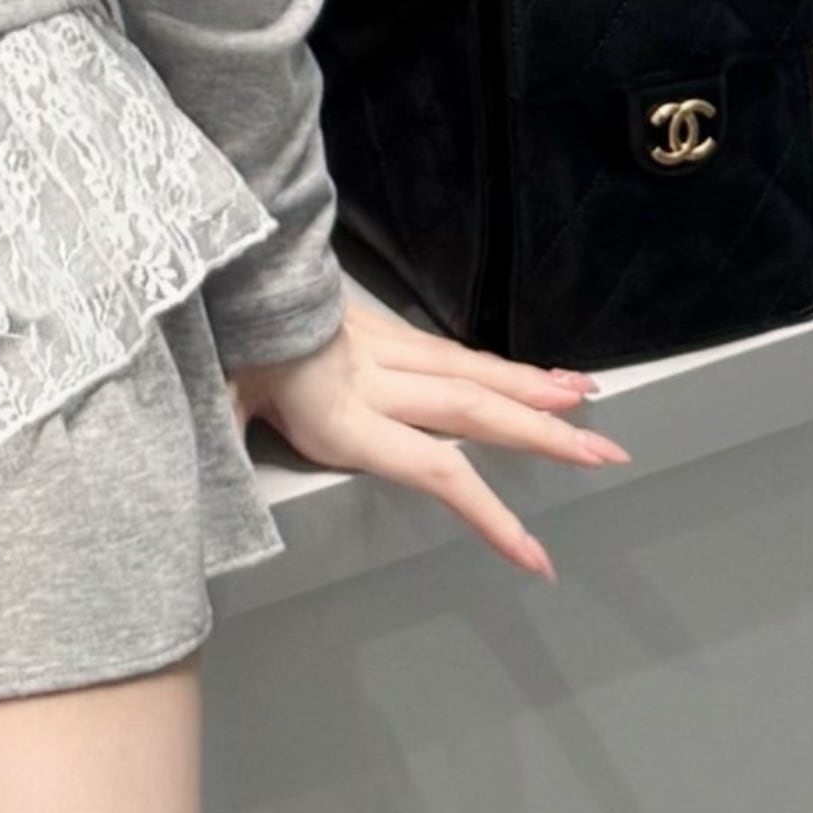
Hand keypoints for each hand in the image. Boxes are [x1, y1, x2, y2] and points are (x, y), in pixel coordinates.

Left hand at [227, 303, 629, 581]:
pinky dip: (497, 362)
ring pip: (468, 367)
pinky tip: (526, 371)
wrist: (208, 255)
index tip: (537, 557)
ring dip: (534, 386)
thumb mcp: (206, 409)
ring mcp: (374, 343)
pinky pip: (447, 348)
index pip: (432, 468)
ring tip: (589, 398)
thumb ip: (220, 460)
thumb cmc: (206, 342)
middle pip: (471, 407)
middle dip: (543, 435)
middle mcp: (370, 375)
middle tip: (606, 454)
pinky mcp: (370, 322)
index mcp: (337, 412)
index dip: (488, 514)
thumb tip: (209, 515)